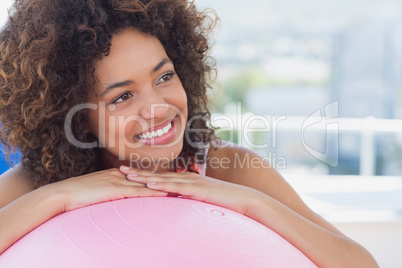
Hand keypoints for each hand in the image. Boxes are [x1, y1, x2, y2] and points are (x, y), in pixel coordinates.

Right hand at [46, 168, 167, 211]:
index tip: (170, 180)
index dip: (156, 178)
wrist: (62, 193)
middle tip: (181, 181)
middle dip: (164, 179)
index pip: (141, 175)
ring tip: (179, 187)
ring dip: (163, 186)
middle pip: (147, 177)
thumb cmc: (78, 194)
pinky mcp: (115, 190)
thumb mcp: (97, 189)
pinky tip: (164, 194)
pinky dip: (152, 192)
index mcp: (116, 173)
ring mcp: (118, 181)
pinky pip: (137, 191)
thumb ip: (109, 190)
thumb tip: (117, 196)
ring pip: (145, 183)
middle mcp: (120, 174)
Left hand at [119, 166, 263, 215]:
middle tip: (119, 169)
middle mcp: (186, 176)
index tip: (128, 173)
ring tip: (127, 175)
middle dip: (138, 172)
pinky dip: (161, 184)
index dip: (144, 173)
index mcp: (186, 179)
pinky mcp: (196, 188)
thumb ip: (189, 198)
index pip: (161, 176)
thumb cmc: (222, 200)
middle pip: (158, 174)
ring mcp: (191, 181)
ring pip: (163, 178)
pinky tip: (149, 184)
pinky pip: (176, 186)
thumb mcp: (201, 199)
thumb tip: (177, 202)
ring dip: (144, 176)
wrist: (241, 198)